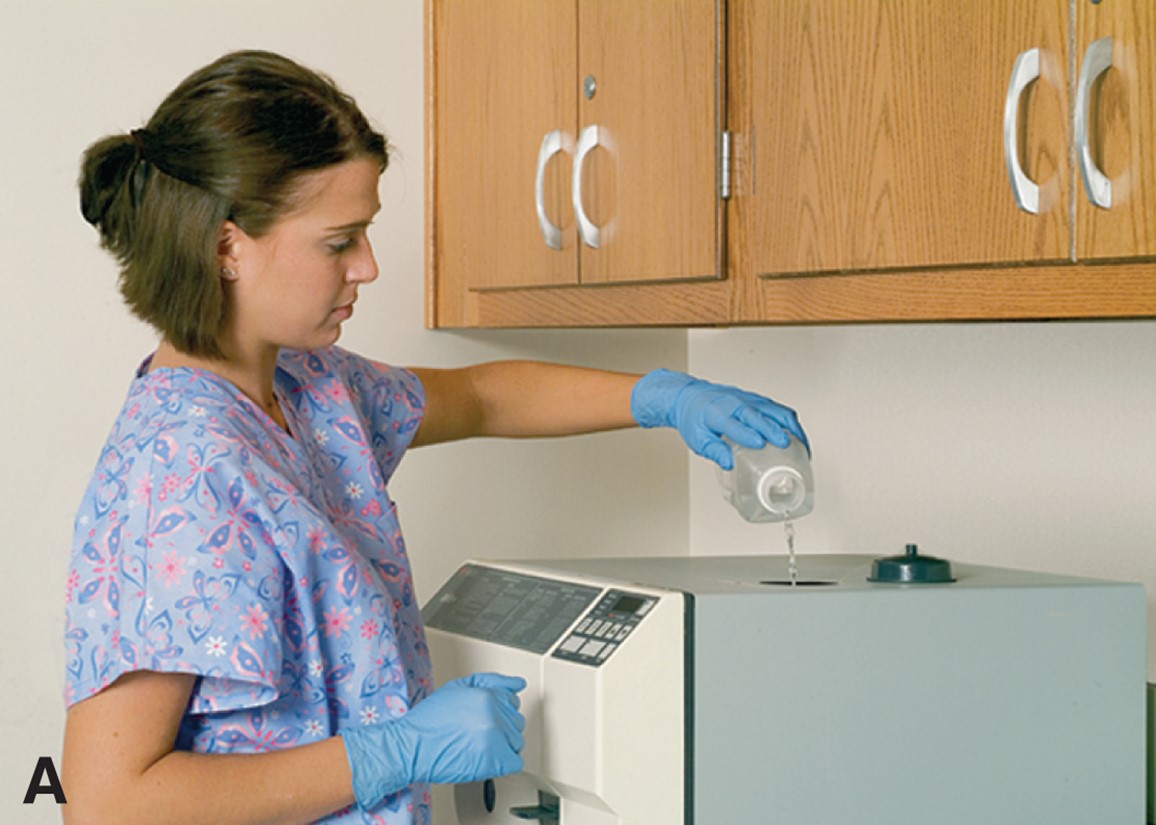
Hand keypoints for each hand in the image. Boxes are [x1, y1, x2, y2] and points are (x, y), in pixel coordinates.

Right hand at [341, 672, 526, 810]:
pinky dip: (504, 763)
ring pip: (516, 741)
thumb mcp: (458, 687)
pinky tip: (487, 759)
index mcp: (488, 695)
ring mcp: (496, 738)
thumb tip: (518, 684)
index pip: (512, 701)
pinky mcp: (494, 761)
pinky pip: (515, 762)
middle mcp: (494, 715)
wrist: (411, 747)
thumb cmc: (428, 720)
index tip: (485, 718)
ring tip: (479, 746)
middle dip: (500, 727)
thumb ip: (491, 682)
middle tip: (478, 733)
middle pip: (516, 722)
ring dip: (502, 745)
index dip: (498, 710)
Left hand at [631, 369, 808, 469]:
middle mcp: (736, 404)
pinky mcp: (757, 399)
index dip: (748, 434)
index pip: (736, 424)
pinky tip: (796, 437)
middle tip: (786, 445)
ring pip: (775, 410)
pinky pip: (778, 409)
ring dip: (790, 426)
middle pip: (760, 415)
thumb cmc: (694, 418)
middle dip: (774, 429)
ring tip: (801, 446)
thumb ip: (713, 451)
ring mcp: (749, 400)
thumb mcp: (697, 439)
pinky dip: (790, 422)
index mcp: (718, 414)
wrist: (690, 397)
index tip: (759, 444)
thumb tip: (727, 463)